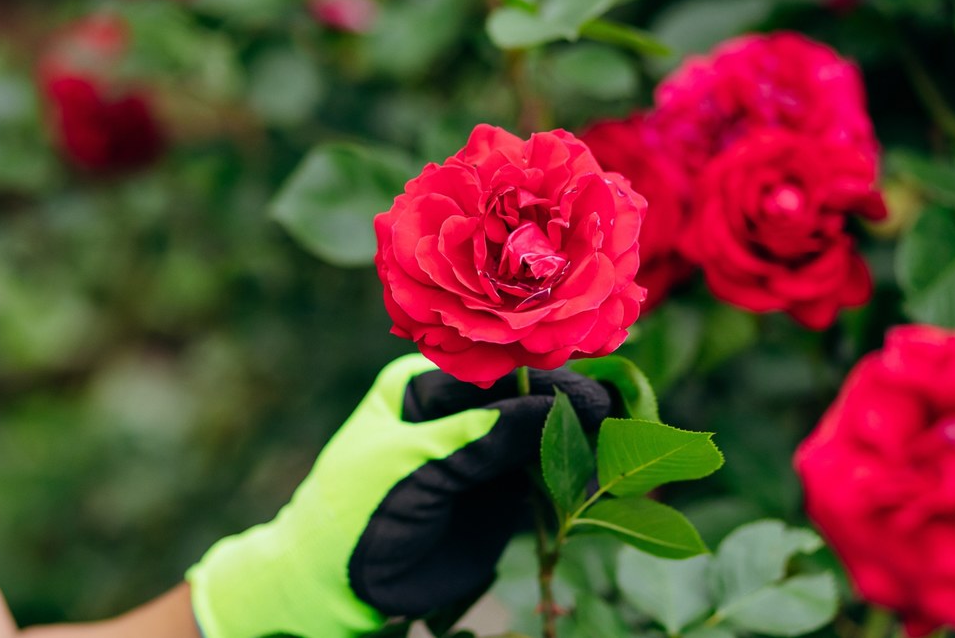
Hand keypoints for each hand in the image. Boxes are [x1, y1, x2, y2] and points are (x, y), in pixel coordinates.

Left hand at [187, 354, 610, 637]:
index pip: (495, 371)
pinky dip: (571, 481)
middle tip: (619, 412)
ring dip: (578, 443)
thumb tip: (550, 407)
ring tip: (622, 444)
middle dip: (569, 408)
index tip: (589, 389)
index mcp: (424, 385)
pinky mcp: (496, 497)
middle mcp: (457, 412)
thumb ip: (478, 437)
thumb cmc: (354, 510)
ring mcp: (480, 454)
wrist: (332, 585)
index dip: (544, 378)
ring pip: (540, 440)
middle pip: (526, 401)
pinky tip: (602, 478)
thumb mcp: (410, 465)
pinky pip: (541, 481)